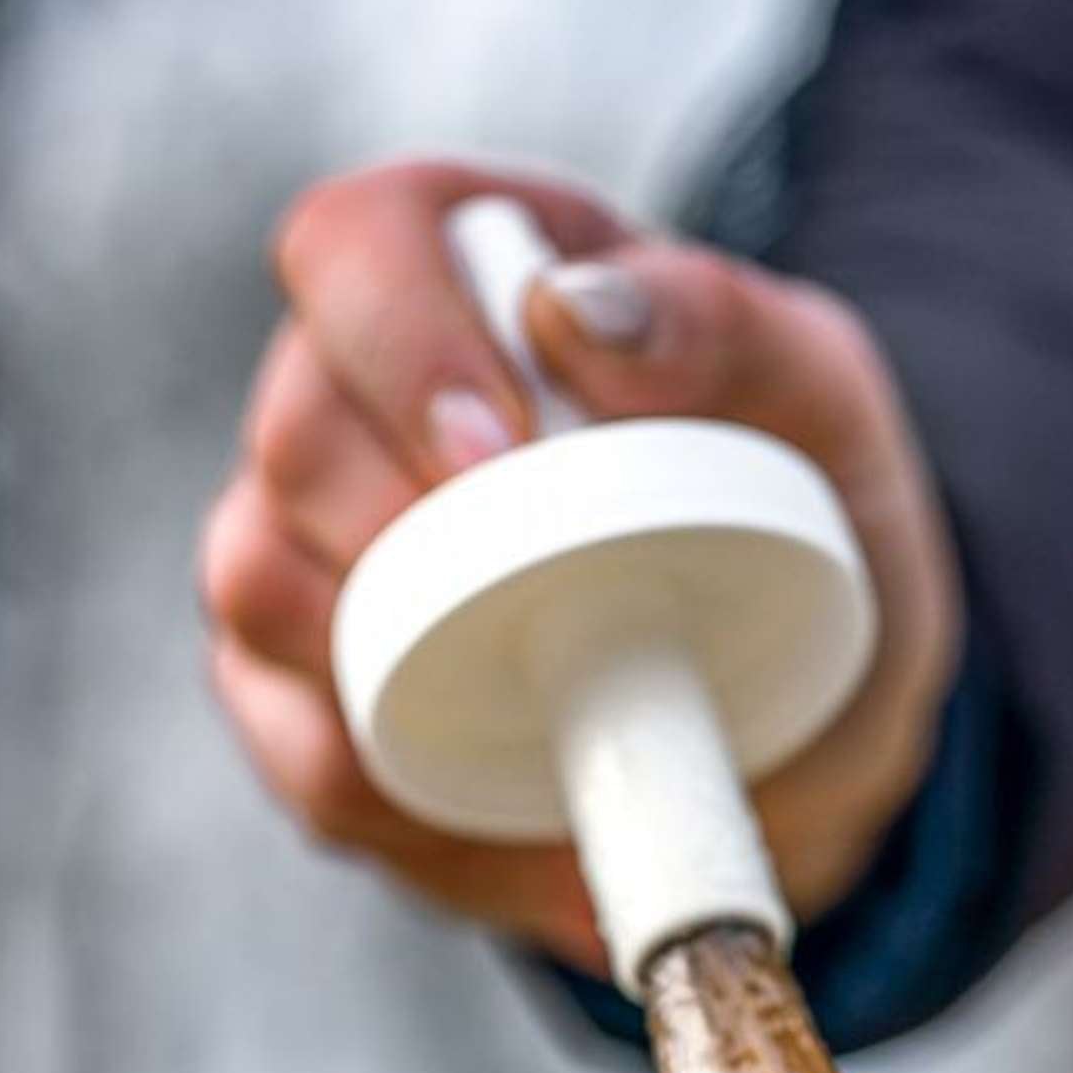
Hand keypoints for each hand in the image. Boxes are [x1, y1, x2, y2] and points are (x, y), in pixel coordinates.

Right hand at [199, 158, 962, 973]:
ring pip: (253, 587)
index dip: (396, 339)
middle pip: (290, 434)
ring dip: (369, 669)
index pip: (355, 246)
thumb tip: (570, 312)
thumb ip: (724, 323)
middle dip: (388, 527)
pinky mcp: (318, 707)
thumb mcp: (818, 400)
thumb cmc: (806, 515)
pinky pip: (298, 756)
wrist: (814, 715)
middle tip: (524, 609)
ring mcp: (317, 558)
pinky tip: (500, 826)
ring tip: (519, 719)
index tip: (494, 453)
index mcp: (472, 280)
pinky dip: (385, 800)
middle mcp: (361, 405)